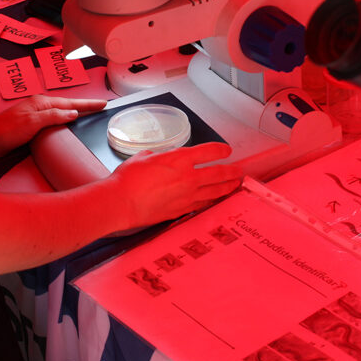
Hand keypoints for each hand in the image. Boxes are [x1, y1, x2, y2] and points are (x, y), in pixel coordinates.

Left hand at [0, 95, 106, 156]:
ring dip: (74, 111)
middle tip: (100, 106)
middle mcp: (39, 106)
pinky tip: (66, 123)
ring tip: (88, 112)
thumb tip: (73, 113)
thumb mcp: (33, 122)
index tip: (102, 103)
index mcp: (42, 102)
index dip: (87, 104)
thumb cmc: (6, 130)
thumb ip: (54, 116)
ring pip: (60, 111)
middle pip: (67, 105)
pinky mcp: (31, 124)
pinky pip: (53, 119)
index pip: (70, 103)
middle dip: (84, 105)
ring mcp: (35, 114)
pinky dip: (64, 119)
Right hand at [109, 142, 242, 227]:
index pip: (209, 152)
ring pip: (214, 192)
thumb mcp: (144, 157)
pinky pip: (202, 204)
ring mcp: (187, 196)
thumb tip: (161, 159)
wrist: (122, 202)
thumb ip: (159, 157)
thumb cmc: (129, 179)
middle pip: (218, 174)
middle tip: (239, 171)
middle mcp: (188, 178)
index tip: (226, 150)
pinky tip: (215, 201)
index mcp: (180, 159)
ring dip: (227, 188)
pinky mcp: (181, 210)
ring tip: (235, 186)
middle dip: (231, 172)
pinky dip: (211, 201)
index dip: (221, 150)